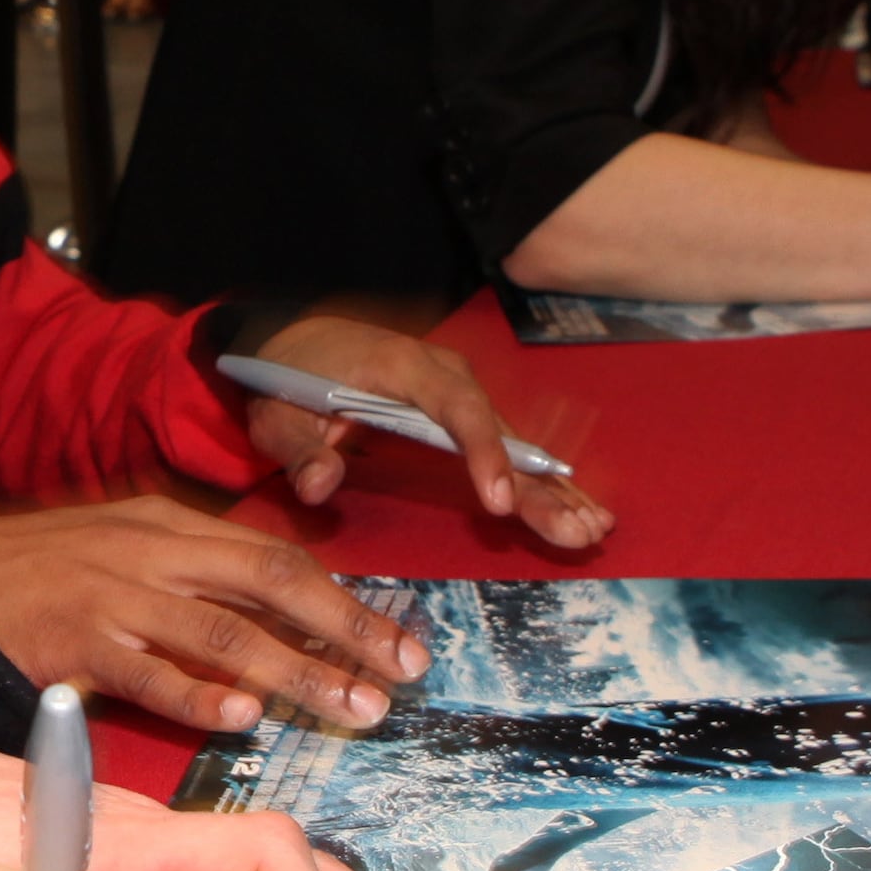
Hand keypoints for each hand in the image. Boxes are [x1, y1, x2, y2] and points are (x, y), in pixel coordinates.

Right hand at [0, 498, 427, 734]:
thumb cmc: (35, 574)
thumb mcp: (120, 552)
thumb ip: (191, 582)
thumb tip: (276, 628)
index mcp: (168, 525)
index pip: (276, 558)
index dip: (346, 601)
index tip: (402, 644)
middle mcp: (151, 552)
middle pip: (270, 583)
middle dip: (347, 630)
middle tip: (404, 675)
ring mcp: (112, 596)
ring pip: (224, 630)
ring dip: (297, 672)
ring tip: (351, 708)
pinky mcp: (73, 642)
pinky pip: (147, 671)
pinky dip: (197, 694)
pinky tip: (242, 716)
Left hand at [234, 310, 612, 549]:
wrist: (291, 341)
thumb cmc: (285, 379)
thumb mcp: (276, 415)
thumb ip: (299, 451)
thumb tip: (320, 486)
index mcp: (402, 368)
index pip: (456, 408)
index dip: (484, 453)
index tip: (501, 502)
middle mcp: (443, 374)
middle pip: (501, 430)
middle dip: (541, 484)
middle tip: (580, 529)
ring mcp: (457, 392)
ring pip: (513, 441)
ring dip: (553, 486)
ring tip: (594, 527)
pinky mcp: (461, 411)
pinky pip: (506, 445)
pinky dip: (540, 479)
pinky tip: (575, 508)